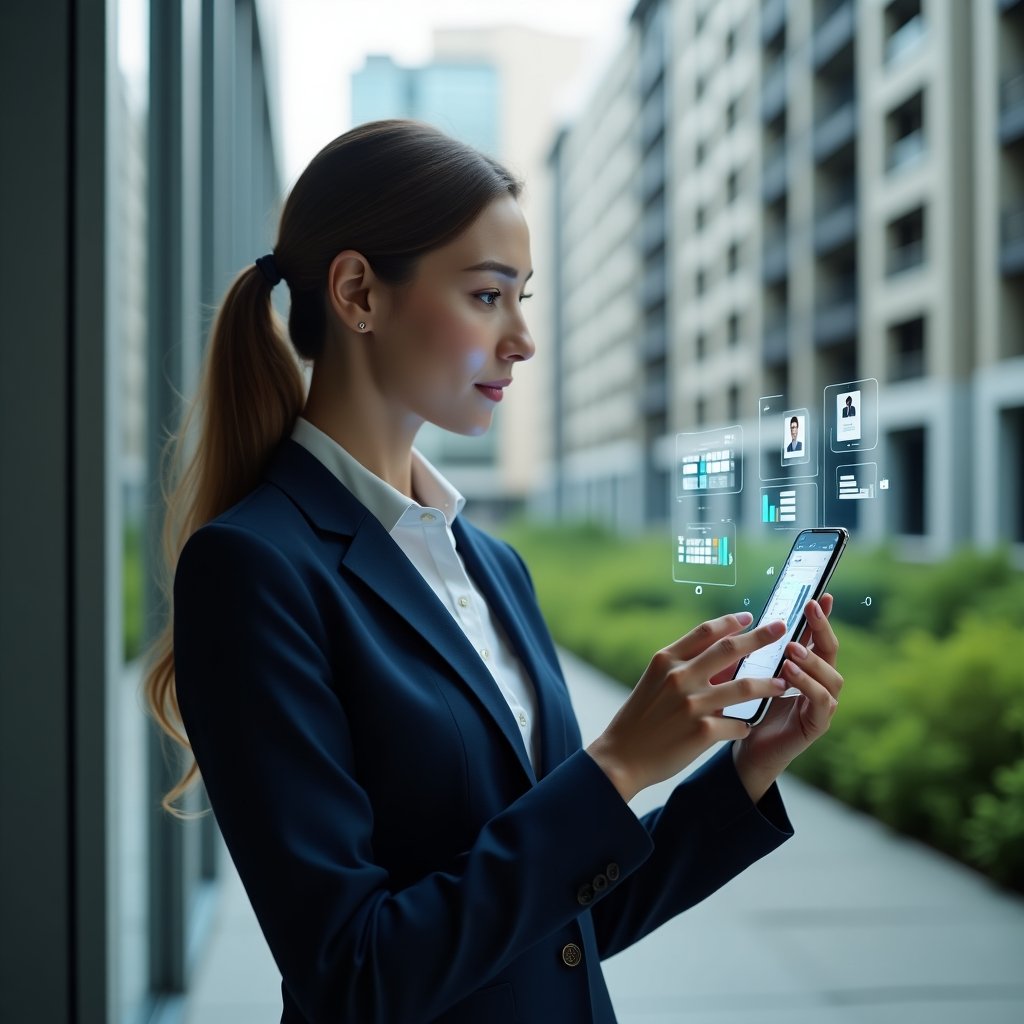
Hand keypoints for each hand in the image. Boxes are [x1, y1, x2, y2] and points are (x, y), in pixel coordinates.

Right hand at [586, 613, 789, 802]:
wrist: (622, 756)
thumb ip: (683, 667)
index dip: (729, 622)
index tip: (748, 617)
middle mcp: (679, 677)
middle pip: (729, 649)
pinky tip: (746, 728)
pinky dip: (744, 726)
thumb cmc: (640, 717)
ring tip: (782, 684)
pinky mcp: (702, 732)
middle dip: (760, 637)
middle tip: (781, 628)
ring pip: (743, 687)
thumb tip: (719, 657)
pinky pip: (737, 724)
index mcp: (666, 660)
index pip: (704, 632)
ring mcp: (692, 704)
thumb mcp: (654, 682)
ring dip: (767, 684)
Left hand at [731, 595, 842, 802]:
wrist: (744, 750)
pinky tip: (789, 676)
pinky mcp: (817, 725)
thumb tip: (751, 619)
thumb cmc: (748, 709)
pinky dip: (808, 687)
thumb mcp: (751, 674)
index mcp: (806, 669)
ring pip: (832, 677)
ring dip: (812, 660)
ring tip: (792, 649)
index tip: (821, 593)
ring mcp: (822, 706)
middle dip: (822, 629)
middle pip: (831, 652)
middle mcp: (820, 684)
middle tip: (810, 609)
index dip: (821, 617)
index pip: (817, 638)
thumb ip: (758, 652)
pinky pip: (822, 703)